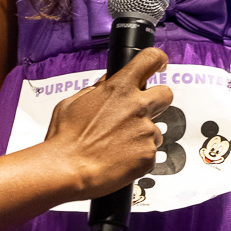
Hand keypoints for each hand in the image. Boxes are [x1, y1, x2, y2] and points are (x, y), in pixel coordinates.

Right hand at [44, 48, 171, 196]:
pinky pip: (149, 152)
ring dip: (141, 135)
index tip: (158, 64)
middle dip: (157, 101)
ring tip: (117, 146)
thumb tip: (105, 85)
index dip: (157, 60)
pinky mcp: (148, 155)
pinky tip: (119, 159)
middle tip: (140, 112)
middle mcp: (137, 107)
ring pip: (155, 129)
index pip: (149, 59)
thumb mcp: (72, 103)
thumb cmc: (65, 139)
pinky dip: (137, 156)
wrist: (67, 170)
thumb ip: (95, 91)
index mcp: (118, 89)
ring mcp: (146, 132)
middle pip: (165, 94)